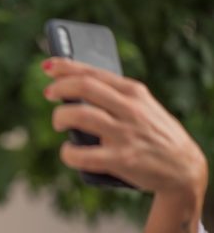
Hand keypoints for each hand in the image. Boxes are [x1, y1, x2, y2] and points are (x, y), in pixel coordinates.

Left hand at [42, 57, 207, 201]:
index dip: (66, 67)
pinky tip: (68, 151)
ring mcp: (124, 133)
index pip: (94, 72)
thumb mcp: (142, 107)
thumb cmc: (153, 134)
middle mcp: (129, 108)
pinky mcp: (120, 159)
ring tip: (58, 123)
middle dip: (59, 87)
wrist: (184, 167)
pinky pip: (82, 155)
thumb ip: (115, 98)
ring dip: (60, 117)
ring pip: (79, 115)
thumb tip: (73, 89)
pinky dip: (68, 153)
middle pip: (84, 87)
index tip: (48, 66)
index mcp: (134, 92)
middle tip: (48, 94)